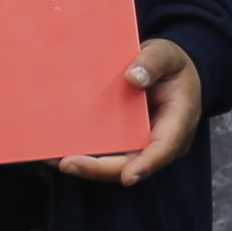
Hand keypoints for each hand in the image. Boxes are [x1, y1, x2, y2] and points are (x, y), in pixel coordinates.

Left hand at [56, 37, 204, 186]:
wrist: (166, 70)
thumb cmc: (170, 64)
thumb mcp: (166, 54)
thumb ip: (153, 62)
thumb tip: (133, 78)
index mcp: (176, 123)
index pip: (163, 149)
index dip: (145, 165)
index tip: (127, 177)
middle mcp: (158, 142)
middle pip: (131, 164)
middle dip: (100, 168)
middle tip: (68, 164)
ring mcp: (139, 144)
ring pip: (114, 163)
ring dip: (86, 165)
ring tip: (55, 160)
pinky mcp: (123, 141)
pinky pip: (105, 153)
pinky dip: (82, 154)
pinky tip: (56, 152)